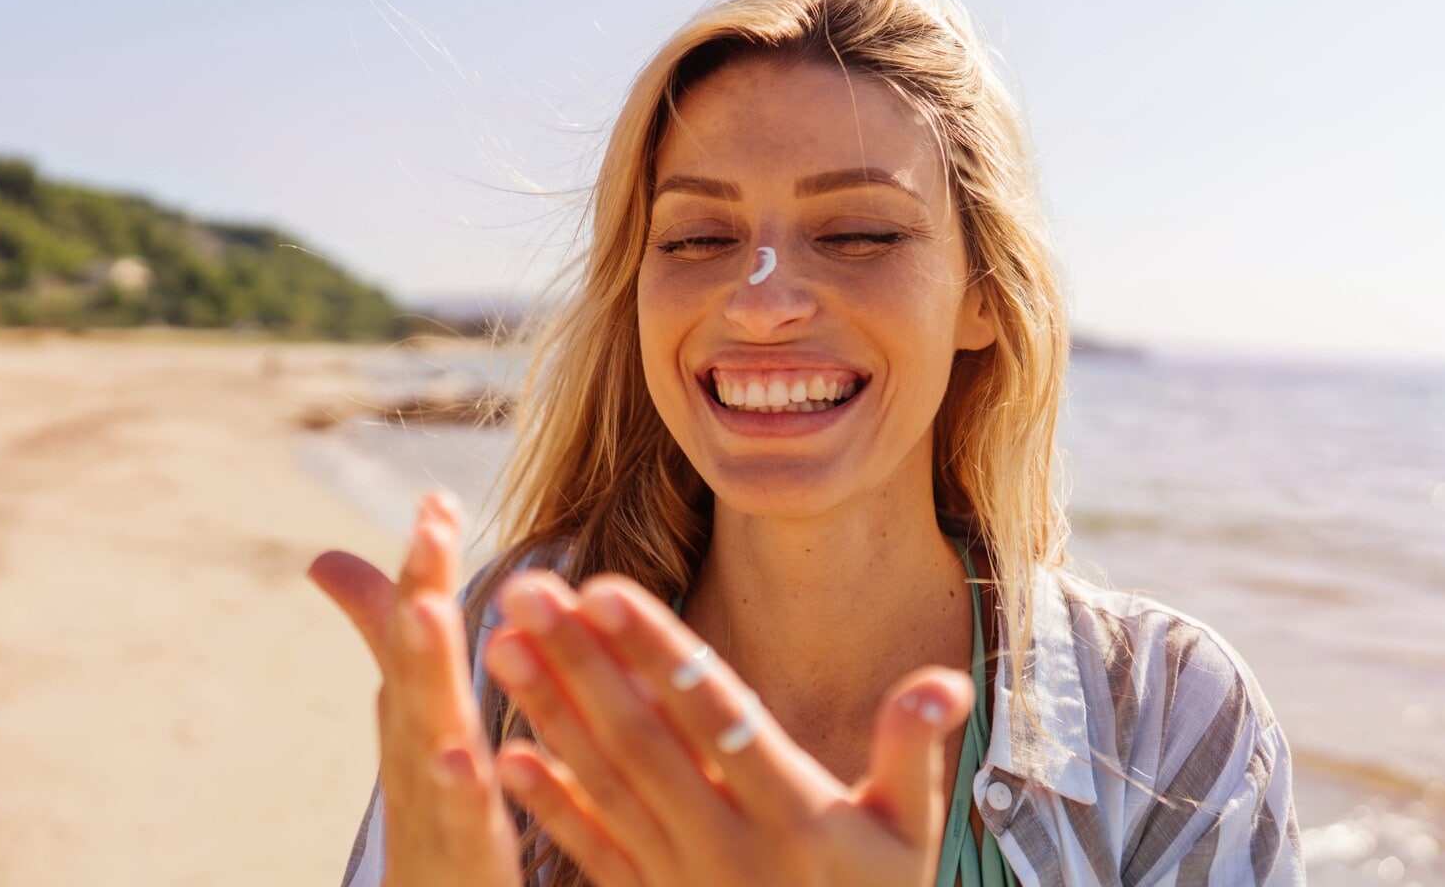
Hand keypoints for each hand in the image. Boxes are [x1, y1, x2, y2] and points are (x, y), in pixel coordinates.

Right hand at [308, 493, 520, 886]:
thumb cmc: (430, 812)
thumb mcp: (411, 715)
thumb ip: (386, 638)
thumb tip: (326, 559)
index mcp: (418, 707)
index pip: (416, 625)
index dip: (424, 565)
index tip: (437, 498)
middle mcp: (416, 744)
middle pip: (415, 659)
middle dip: (421, 589)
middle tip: (431, 524)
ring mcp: (433, 799)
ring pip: (428, 725)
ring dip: (426, 668)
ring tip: (428, 610)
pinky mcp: (464, 851)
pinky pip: (461, 816)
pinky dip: (458, 784)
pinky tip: (462, 753)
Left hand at [480, 571, 973, 886]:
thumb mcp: (912, 834)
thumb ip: (914, 752)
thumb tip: (944, 682)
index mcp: (792, 812)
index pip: (713, 713)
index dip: (657, 649)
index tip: (605, 587)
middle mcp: (727, 844)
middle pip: (640, 738)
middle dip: (579, 659)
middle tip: (524, 589)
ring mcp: (682, 880)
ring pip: (605, 785)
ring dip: (549, 712)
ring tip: (501, 644)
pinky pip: (594, 854)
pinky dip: (548, 806)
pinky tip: (505, 757)